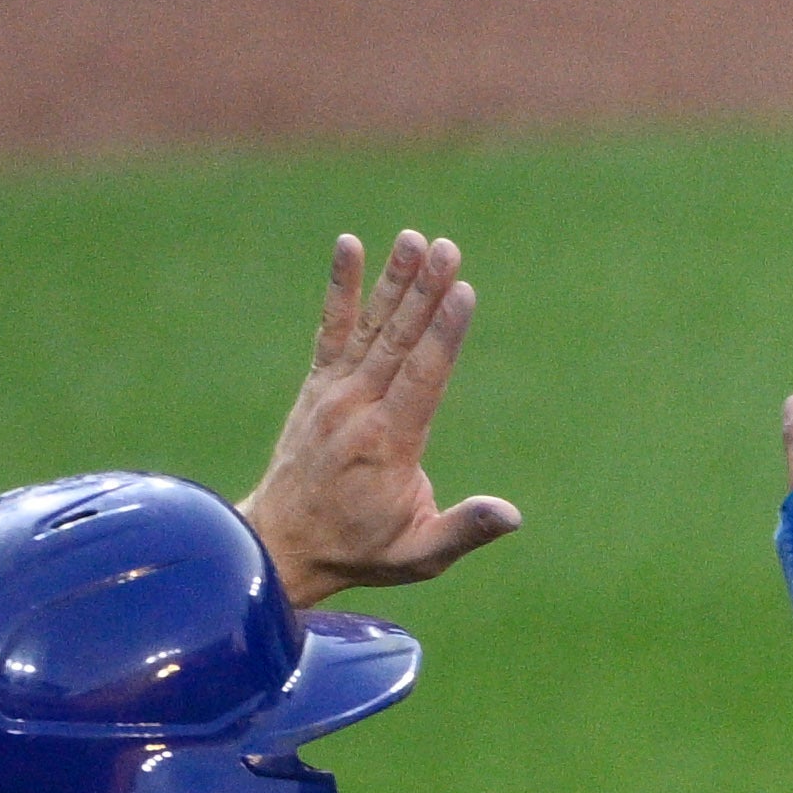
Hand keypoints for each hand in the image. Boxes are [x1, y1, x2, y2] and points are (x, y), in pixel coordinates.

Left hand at [240, 230, 523, 603]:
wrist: (282, 543)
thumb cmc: (361, 550)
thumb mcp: (420, 553)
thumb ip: (463, 529)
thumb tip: (510, 515)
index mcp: (388, 443)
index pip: (422, 376)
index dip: (444, 332)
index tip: (462, 291)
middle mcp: (357, 408)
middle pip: (399, 340)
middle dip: (425, 292)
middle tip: (447, 248)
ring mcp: (333, 392)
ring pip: (371, 327)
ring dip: (394, 281)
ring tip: (414, 239)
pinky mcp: (318, 385)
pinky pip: (331, 328)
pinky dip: (340, 288)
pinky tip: (349, 247)